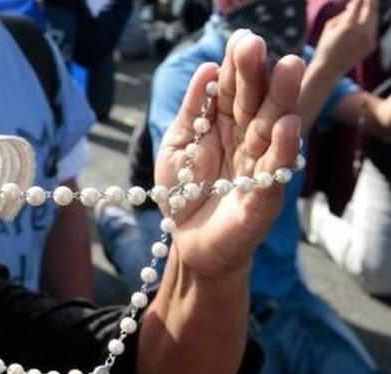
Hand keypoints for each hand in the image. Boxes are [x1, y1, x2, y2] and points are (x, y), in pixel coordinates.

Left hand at [154, 31, 304, 280]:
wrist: (189, 245)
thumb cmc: (183, 194)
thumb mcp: (177, 147)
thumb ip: (191, 112)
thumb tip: (205, 68)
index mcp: (225, 126)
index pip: (232, 91)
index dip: (236, 67)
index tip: (240, 38)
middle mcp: (247, 142)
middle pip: (254, 104)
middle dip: (257, 74)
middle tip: (257, 45)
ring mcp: (258, 168)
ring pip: (272, 130)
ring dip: (280, 100)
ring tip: (287, 68)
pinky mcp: (263, 197)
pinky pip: (274, 171)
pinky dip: (281, 150)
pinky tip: (285, 125)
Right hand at [315, 0, 377, 76]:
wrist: (330, 68)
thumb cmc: (325, 46)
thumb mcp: (329, 27)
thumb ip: (342, 14)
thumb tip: (354, 6)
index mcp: (349, 26)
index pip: (359, 4)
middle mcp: (362, 32)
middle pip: (371, 9)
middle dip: (369, 2)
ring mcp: (368, 39)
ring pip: (374, 19)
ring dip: (369, 12)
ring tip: (364, 9)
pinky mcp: (371, 45)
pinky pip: (372, 29)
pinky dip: (368, 24)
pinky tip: (360, 25)